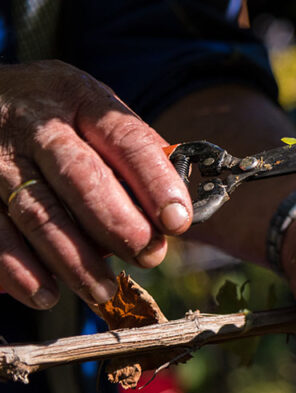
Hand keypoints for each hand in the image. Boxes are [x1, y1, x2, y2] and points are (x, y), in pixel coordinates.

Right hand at [0, 61, 192, 308]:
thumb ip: (130, 155)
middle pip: (80, 177)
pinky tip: (45, 294)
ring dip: (74, 259)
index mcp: (80, 98)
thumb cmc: (54, 117)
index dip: (155, 181)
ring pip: (38, 212)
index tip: (179, 221)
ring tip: (103, 291)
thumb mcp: (91, 112)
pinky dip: (19, 268)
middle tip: (148, 256)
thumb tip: (169, 217)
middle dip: (118, 224)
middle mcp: (35, 123)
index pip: (125, 138)